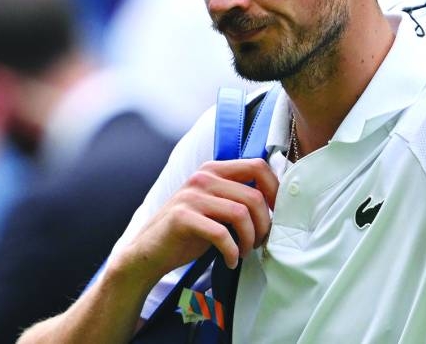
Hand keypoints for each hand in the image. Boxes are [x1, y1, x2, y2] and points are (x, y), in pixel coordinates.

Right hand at [117, 159, 278, 286]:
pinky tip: (231, 260)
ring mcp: (191, 196)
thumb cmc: (189, 231)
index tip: (277, 213)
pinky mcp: (182, 217)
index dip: (275, 190)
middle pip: (254, 195)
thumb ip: (238, 197)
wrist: (148, 252)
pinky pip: (221, 233)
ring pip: (241, 213)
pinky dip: (232, 251)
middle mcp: (203, 177)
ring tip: (245, 251)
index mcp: (214, 169)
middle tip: (260, 241)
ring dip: (250, 238)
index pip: (257, 166)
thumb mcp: (215, 206)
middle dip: (264, 223)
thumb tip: (277, 203)